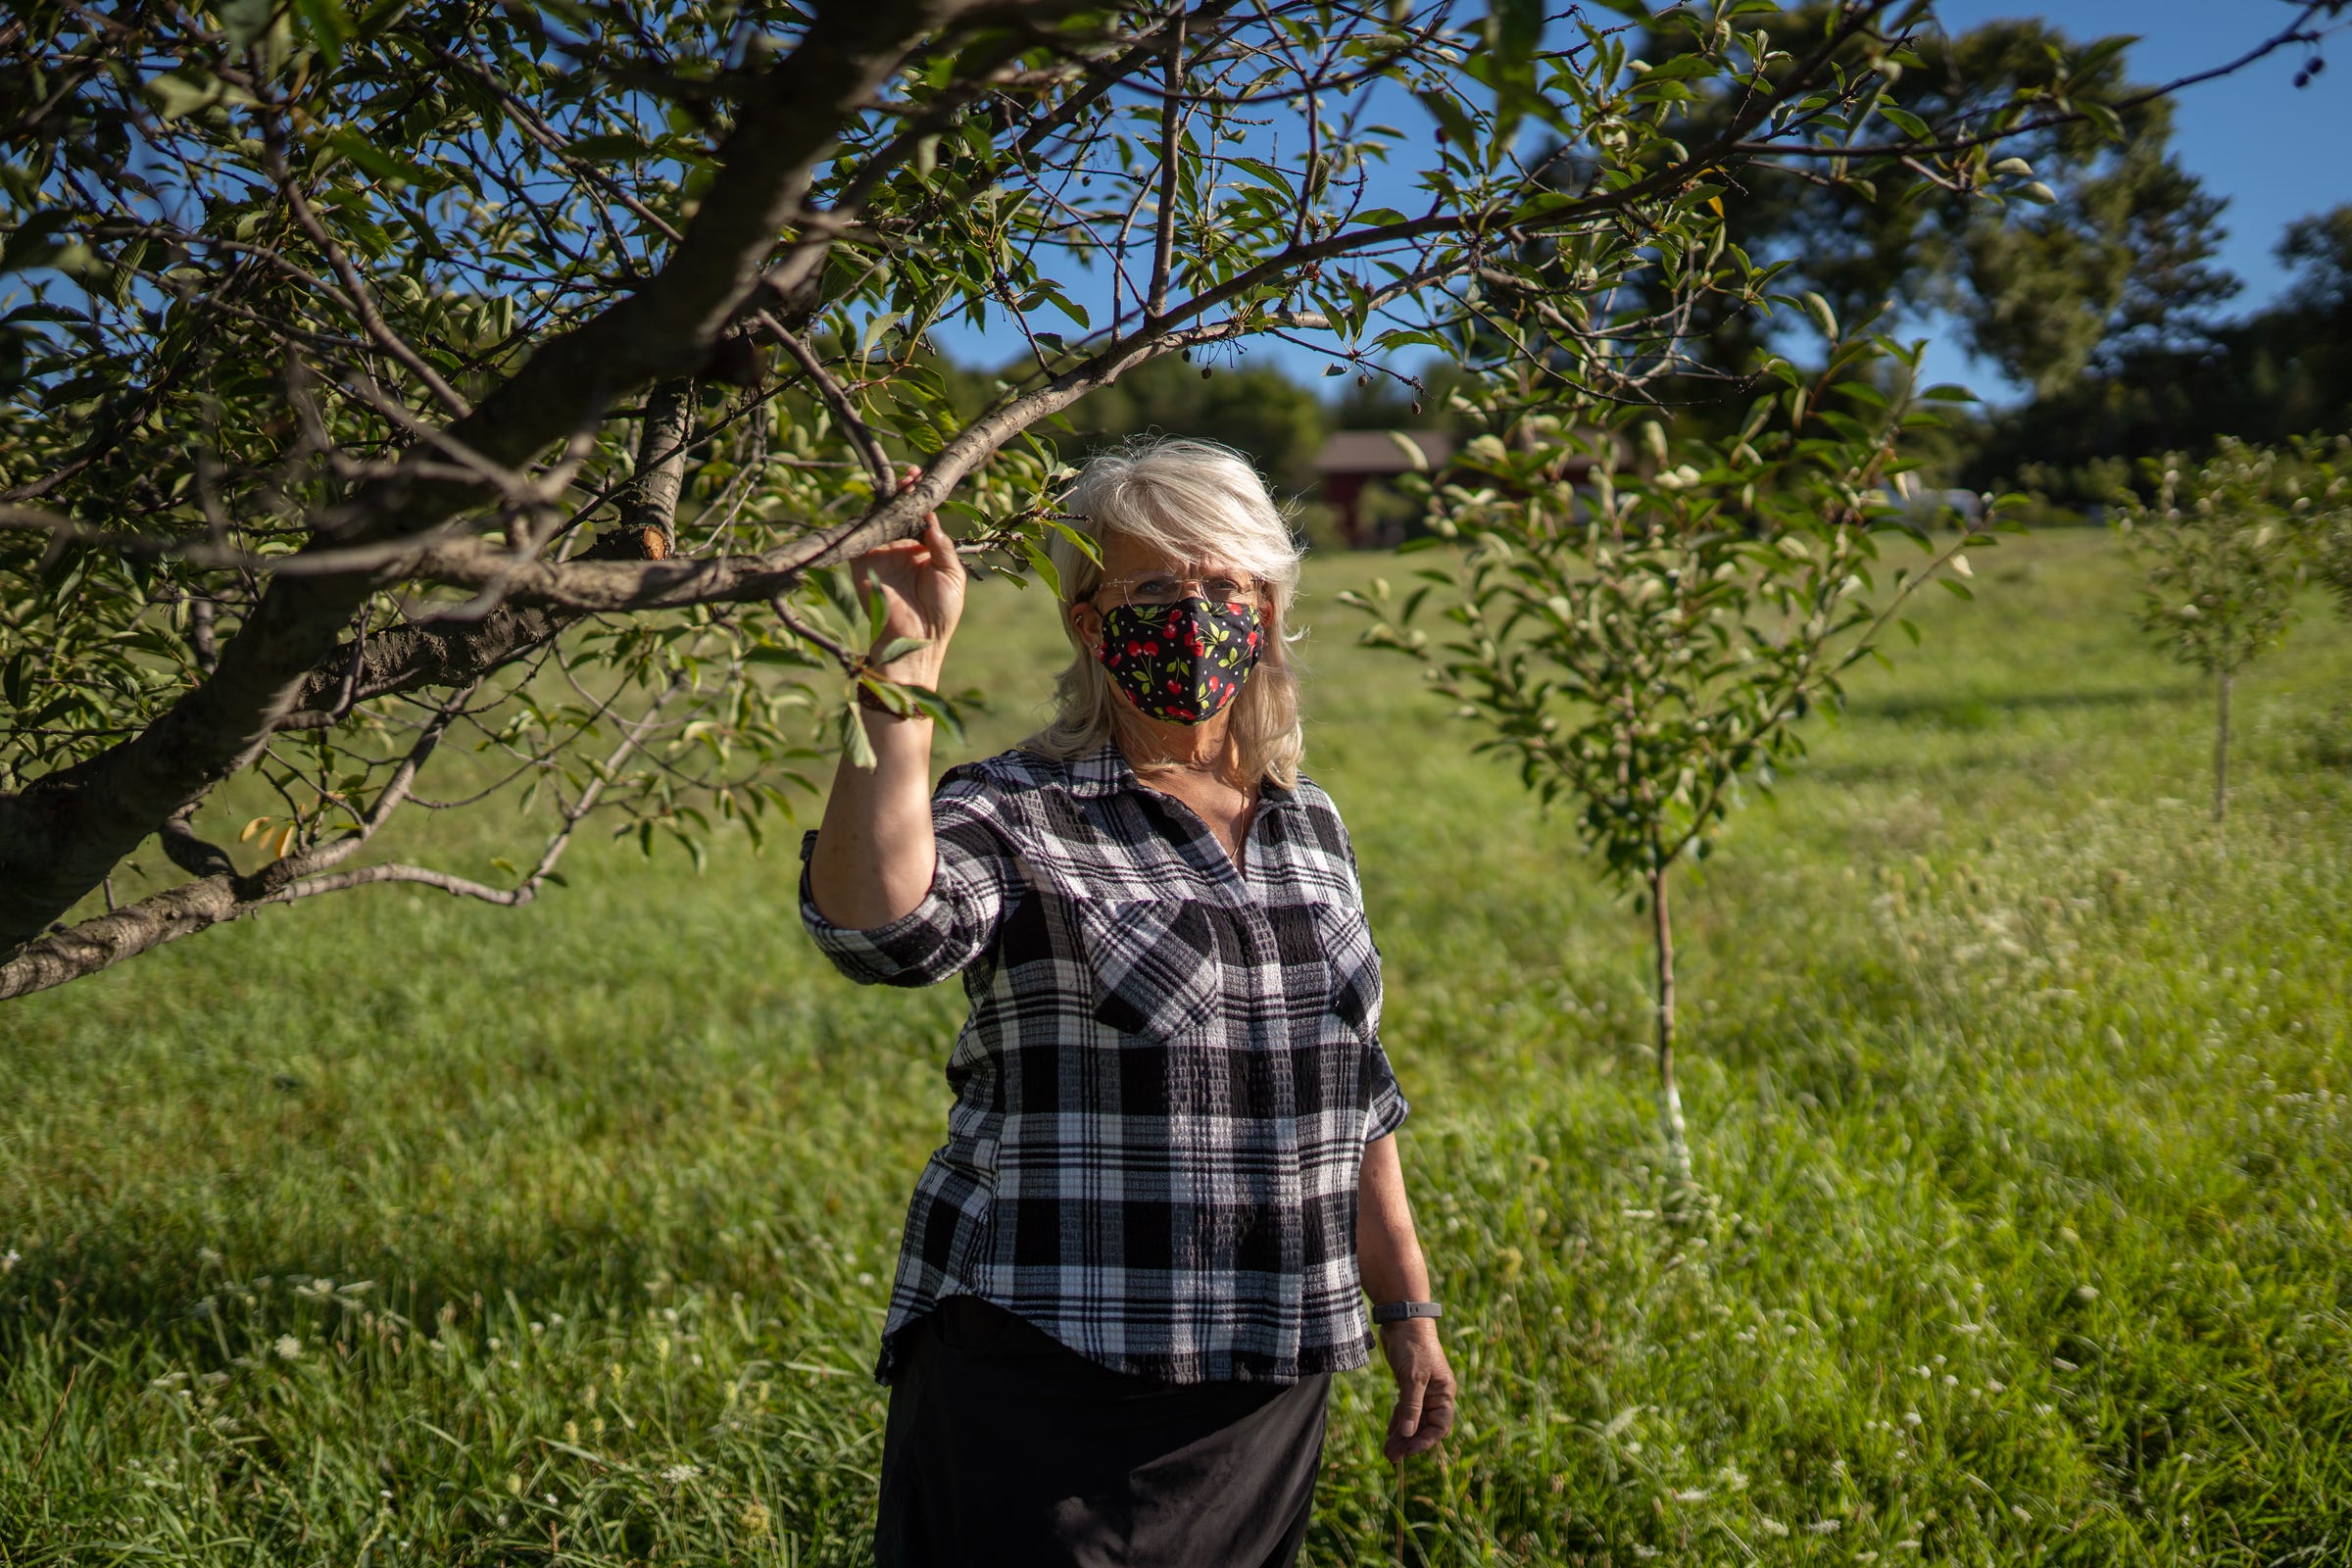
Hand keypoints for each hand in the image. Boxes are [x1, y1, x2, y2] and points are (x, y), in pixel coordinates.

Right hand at [852, 465, 964, 687]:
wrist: (916, 640)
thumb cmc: (941, 612)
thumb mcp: (952, 575)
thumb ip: (942, 545)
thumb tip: (932, 517)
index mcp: (923, 552)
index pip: (920, 517)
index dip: (921, 499)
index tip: (922, 479)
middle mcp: (900, 550)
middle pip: (898, 513)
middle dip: (902, 493)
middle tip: (909, 475)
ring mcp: (880, 555)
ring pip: (879, 520)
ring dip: (886, 500)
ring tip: (898, 483)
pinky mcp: (862, 563)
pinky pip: (861, 535)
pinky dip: (867, 518)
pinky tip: (879, 503)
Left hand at [1378, 1319, 1456, 1461]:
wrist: (1402, 1319)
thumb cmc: (1413, 1346)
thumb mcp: (1412, 1378)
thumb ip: (1411, 1406)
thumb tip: (1409, 1434)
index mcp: (1444, 1393)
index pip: (1440, 1426)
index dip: (1425, 1441)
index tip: (1408, 1451)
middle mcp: (1436, 1394)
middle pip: (1425, 1426)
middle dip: (1409, 1443)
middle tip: (1392, 1458)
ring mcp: (1422, 1389)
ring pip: (1414, 1420)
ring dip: (1402, 1436)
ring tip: (1388, 1453)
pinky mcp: (1408, 1384)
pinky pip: (1406, 1409)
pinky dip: (1399, 1422)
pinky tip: (1390, 1435)